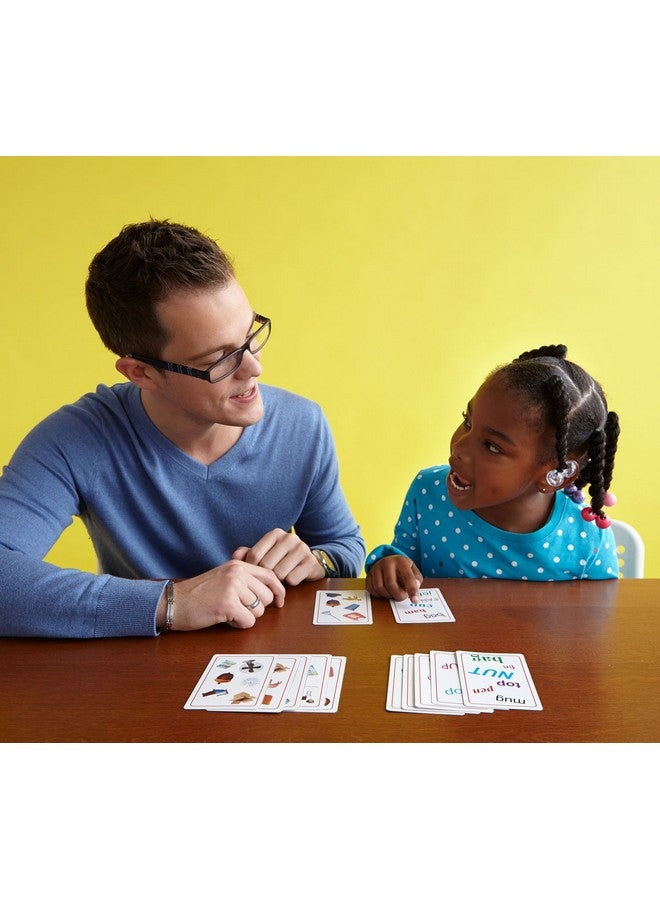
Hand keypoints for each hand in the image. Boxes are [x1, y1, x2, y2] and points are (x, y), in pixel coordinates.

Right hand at [159, 559, 285, 630]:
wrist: (174, 602)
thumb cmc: (198, 594)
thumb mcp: (224, 577)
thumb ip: (245, 579)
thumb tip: (271, 592)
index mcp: (238, 565)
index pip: (270, 576)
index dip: (278, 591)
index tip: (280, 602)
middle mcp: (238, 573)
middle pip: (266, 597)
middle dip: (256, 608)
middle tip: (237, 608)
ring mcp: (233, 587)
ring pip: (258, 611)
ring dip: (245, 617)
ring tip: (227, 611)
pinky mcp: (227, 604)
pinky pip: (248, 621)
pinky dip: (238, 624)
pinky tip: (224, 618)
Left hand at [232, 528, 325, 584]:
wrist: (309, 561)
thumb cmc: (282, 559)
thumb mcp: (264, 554)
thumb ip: (247, 554)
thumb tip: (234, 556)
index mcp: (275, 534)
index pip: (255, 555)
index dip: (252, 568)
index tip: (256, 572)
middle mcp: (289, 538)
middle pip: (267, 565)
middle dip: (266, 575)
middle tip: (270, 577)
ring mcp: (302, 549)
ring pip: (279, 574)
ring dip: (279, 579)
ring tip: (282, 575)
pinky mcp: (310, 562)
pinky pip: (292, 579)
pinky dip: (290, 583)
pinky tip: (293, 576)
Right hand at [365, 555, 422, 601]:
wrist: (388, 560)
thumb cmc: (403, 569)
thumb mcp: (413, 571)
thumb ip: (417, 579)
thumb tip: (415, 587)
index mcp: (401, 561)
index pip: (407, 577)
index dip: (412, 590)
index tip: (415, 600)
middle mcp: (387, 562)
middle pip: (391, 584)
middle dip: (398, 595)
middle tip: (402, 596)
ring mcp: (376, 568)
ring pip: (379, 588)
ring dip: (388, 595)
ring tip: (393, 593)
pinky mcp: (369, 574)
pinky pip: (371, 589)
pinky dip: (378, 594)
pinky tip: (384, 592)